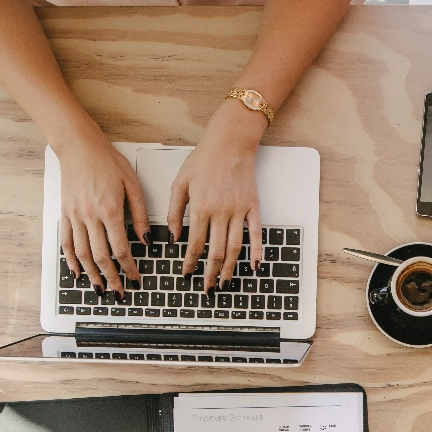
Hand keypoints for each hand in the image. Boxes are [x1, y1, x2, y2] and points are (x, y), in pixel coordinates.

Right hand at [56, 128, 150, 294]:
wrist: (79, 147)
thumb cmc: (107, 161)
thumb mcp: (132, 184)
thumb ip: (140, 214)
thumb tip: (146, 239)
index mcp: (110, 210)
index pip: (121, 248)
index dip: (129, 268)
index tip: (135, 278)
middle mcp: (90, 216)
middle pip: (101, 257)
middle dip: (111, 278)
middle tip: (119, 292)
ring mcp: (75, 216)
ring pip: (83, 254)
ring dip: (92, 274)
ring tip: (100, 288)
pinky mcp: (65, 214)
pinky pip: (67, 242)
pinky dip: (71, 260)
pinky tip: (77, 272)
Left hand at [169, 102, 265, 291]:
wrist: (230, 142)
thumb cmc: (203, 160)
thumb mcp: (180, 183)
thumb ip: (174, 211)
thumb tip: (174, 236)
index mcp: (201, 208)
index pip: (195, 244)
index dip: (190, 262)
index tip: (187, 274)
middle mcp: (221, 212)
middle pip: (216, 251)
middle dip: (210, 273)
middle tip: (207, 289)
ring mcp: (239, 211)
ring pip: (236, 247)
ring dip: (230, 269)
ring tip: (225, 283)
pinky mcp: (253, 207)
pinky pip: (256, 233)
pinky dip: (257, 252)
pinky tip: (254, 266)